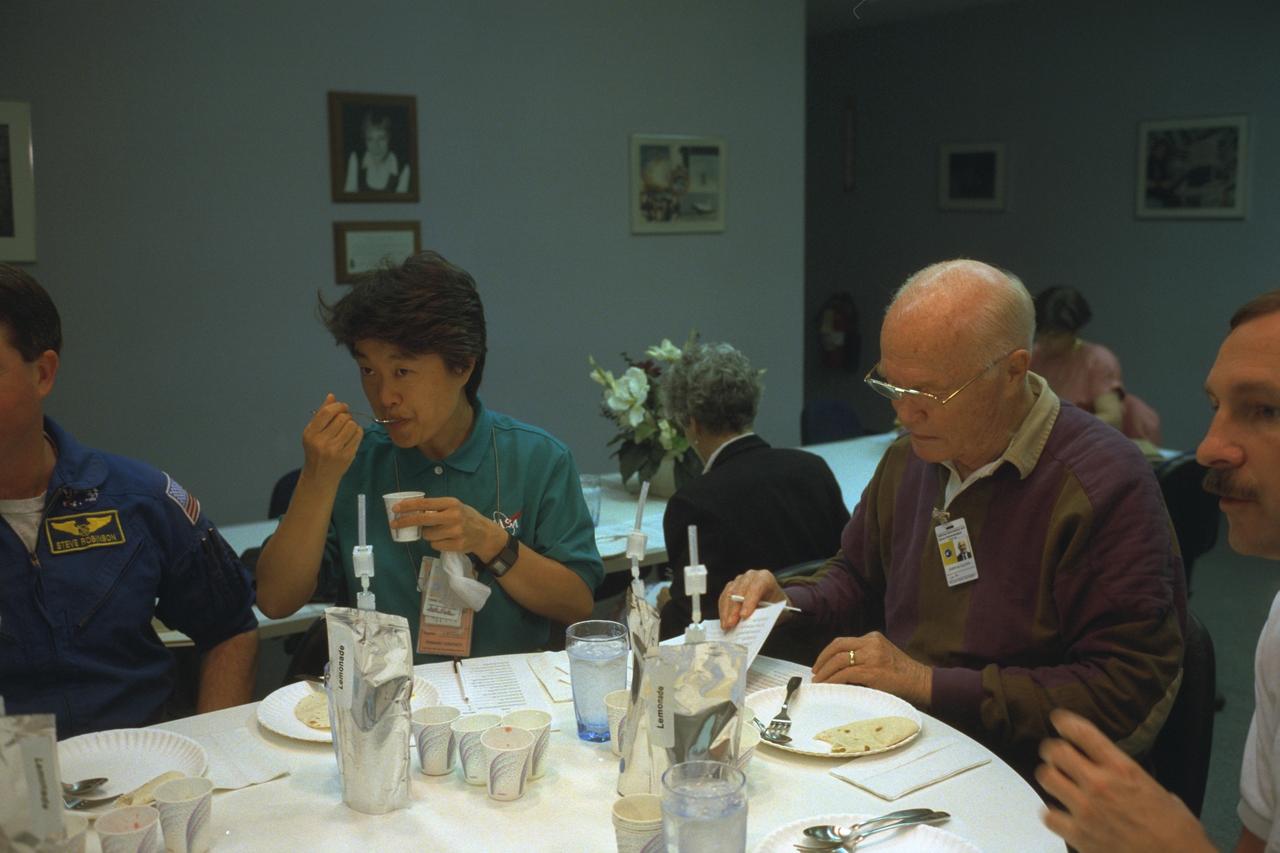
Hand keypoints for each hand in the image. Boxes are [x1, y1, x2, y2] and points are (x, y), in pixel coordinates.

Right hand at [301, 394, 361, 485]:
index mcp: (311, 433)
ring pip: (352, 425)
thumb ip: (322, 414)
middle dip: (346, 416)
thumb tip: (331, 396)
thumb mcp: (313, 432)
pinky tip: (351, 437)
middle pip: (342, 417)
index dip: (338, 406)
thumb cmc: (316, 451)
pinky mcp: (347, 455)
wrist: (319, 476)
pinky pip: (358, 434)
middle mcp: (322, 441)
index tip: (342, 407)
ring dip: (352, 424)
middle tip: (344, 421)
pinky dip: (357, 432)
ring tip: (347, 430)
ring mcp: (335, 449)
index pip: (327, 412)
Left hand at [391, 495, 506, 558]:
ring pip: (428, 535)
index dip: (409, 506)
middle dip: (405, 521)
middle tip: (393, 524)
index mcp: (452, 503)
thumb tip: (411, 511)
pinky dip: (436, 543)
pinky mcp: (456, 545)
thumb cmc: (465, 517)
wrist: (484, 533)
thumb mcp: (454, 507)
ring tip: (437, 531)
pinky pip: (435, 545)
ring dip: (426, 534)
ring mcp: (456, 532)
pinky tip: (445, 539)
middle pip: (423, 520)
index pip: (426, 504)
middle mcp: (454, 516)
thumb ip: (437, 508)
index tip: (395, 508)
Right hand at [718, 569, 786, 628]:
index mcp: (765, 578)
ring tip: (726, 626)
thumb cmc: (775, 606)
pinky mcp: (731, 587)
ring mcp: (739, 580)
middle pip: (739, 591)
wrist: (773, 600)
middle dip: (734, 609)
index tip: (744, 616)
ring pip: (729, 594)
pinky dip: (723, 611)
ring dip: (726, 611)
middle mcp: (750, 576)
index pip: (755, 588)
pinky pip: (723, 598)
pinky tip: (724, 621)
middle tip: (731, 624)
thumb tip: (750, 625)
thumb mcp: (775, 611)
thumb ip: (764, 615)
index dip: (749, 602)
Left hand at [812, 632, 931, 706]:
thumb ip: (864, 657)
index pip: (843, 641)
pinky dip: (833, 680)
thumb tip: (839, 668)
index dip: (828, 652)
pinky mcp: (872, 671)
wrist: (922, 683)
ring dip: (825, 672)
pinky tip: (829, 686)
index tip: (820, 663)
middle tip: (815, 671)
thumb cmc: (902, 675)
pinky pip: (845, 674)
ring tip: (819, 681)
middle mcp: (871, 643)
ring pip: (839, 660)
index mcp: (873, 638)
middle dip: (822, 660)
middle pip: (838, 647)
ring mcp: (872, 656)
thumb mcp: (882, 656)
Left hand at [1036, 708, 1213, 852]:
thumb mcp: (1160, 793)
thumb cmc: (1178, 833)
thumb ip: (1133, 780)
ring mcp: (1086, 809)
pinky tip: (1060, 814)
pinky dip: (1052, 814)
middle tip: (1054, 755)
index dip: (1066, 722)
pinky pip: (1048, 816)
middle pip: (1056, 751)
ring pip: (1046, 778)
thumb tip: (1125, 781)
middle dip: (1052, 751)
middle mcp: (1100, 784)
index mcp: (1123, 769)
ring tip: (1056, 783)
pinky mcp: (1079, 835)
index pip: (1084, 733)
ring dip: (1050, 778)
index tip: (1058, 720)